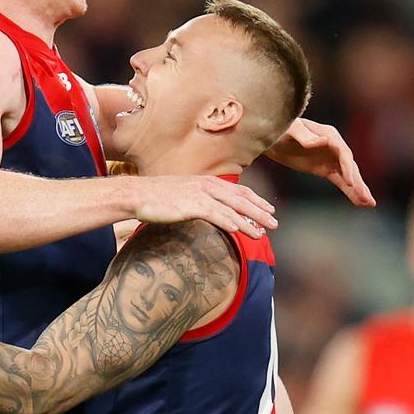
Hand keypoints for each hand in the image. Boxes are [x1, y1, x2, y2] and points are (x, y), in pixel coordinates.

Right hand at [135, 174, 276, 238]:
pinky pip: (215, 215)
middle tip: (274, 223)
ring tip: (262, 233)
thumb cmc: (158, 196)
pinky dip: (229, 222)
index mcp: (208, 181)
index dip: (256, 200)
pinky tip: (239, 231)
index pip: (239, 190)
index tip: (269, 209)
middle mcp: (208, 186)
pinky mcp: (192, 205)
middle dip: (260, 212)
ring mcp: (200, 195)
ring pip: (232, 209)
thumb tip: (211, 211)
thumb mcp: (185, 194)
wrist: (138, 194)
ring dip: (249, 221)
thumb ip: (201, 200)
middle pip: (241, 199)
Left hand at [267, 118, 375, 206]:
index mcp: (328, 135)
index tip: (351, 183)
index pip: (343, 154)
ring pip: (349, 176)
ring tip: (370, 204)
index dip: (348, 168)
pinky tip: (359, 203)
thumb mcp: (290, 130)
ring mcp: (331, 159)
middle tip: (367, 199)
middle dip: (359, 183)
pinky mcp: (325, 169)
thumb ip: (305, 135)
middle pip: (350, 166)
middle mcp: (334, 146)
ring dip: (359, 189)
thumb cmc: (280, 129)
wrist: (271, 138)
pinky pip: (340, 181)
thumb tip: (323, 141)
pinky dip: (350, 191)